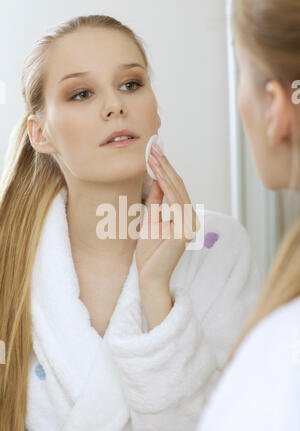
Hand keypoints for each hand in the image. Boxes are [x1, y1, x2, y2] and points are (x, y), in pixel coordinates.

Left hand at [136, 144, 199, 288]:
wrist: (149, 278)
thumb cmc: (148, 255)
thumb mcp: (150, 222)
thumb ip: (156, 203)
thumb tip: (157, 182)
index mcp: (182, 217)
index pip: (174, 189)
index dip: (164, 170)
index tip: (153, 154)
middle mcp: (189, 218)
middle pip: (178, 186)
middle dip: (164, 166)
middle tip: (153, 147)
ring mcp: (188, 224)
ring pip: (178, 191)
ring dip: (165, 171)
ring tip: (153, 155)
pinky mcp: (184, 230)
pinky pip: (176, 203)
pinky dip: (167, 186)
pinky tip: (158, 173)